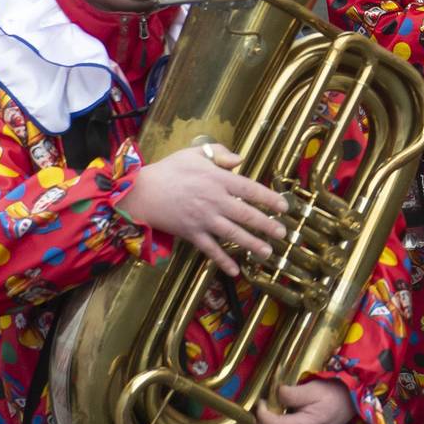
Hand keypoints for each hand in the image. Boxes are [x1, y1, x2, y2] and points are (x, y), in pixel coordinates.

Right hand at [115, 144, 289, 275]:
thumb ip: (219, 154)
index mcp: (218, 180)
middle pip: (246, 215)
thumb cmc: (168, 170)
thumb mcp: (193, 153)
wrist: (139, 192)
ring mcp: (203, 219)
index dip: (270, 198)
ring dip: (252, 244)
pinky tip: (235, 271)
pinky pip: (210, 250)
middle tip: (283, 234)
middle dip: (267, 225)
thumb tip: (241, 160)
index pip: (250, 190)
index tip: (284, 207)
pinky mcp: (191, 234)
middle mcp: (214, 201)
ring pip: (233, 234)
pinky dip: (223, 260)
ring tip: (268, 252)